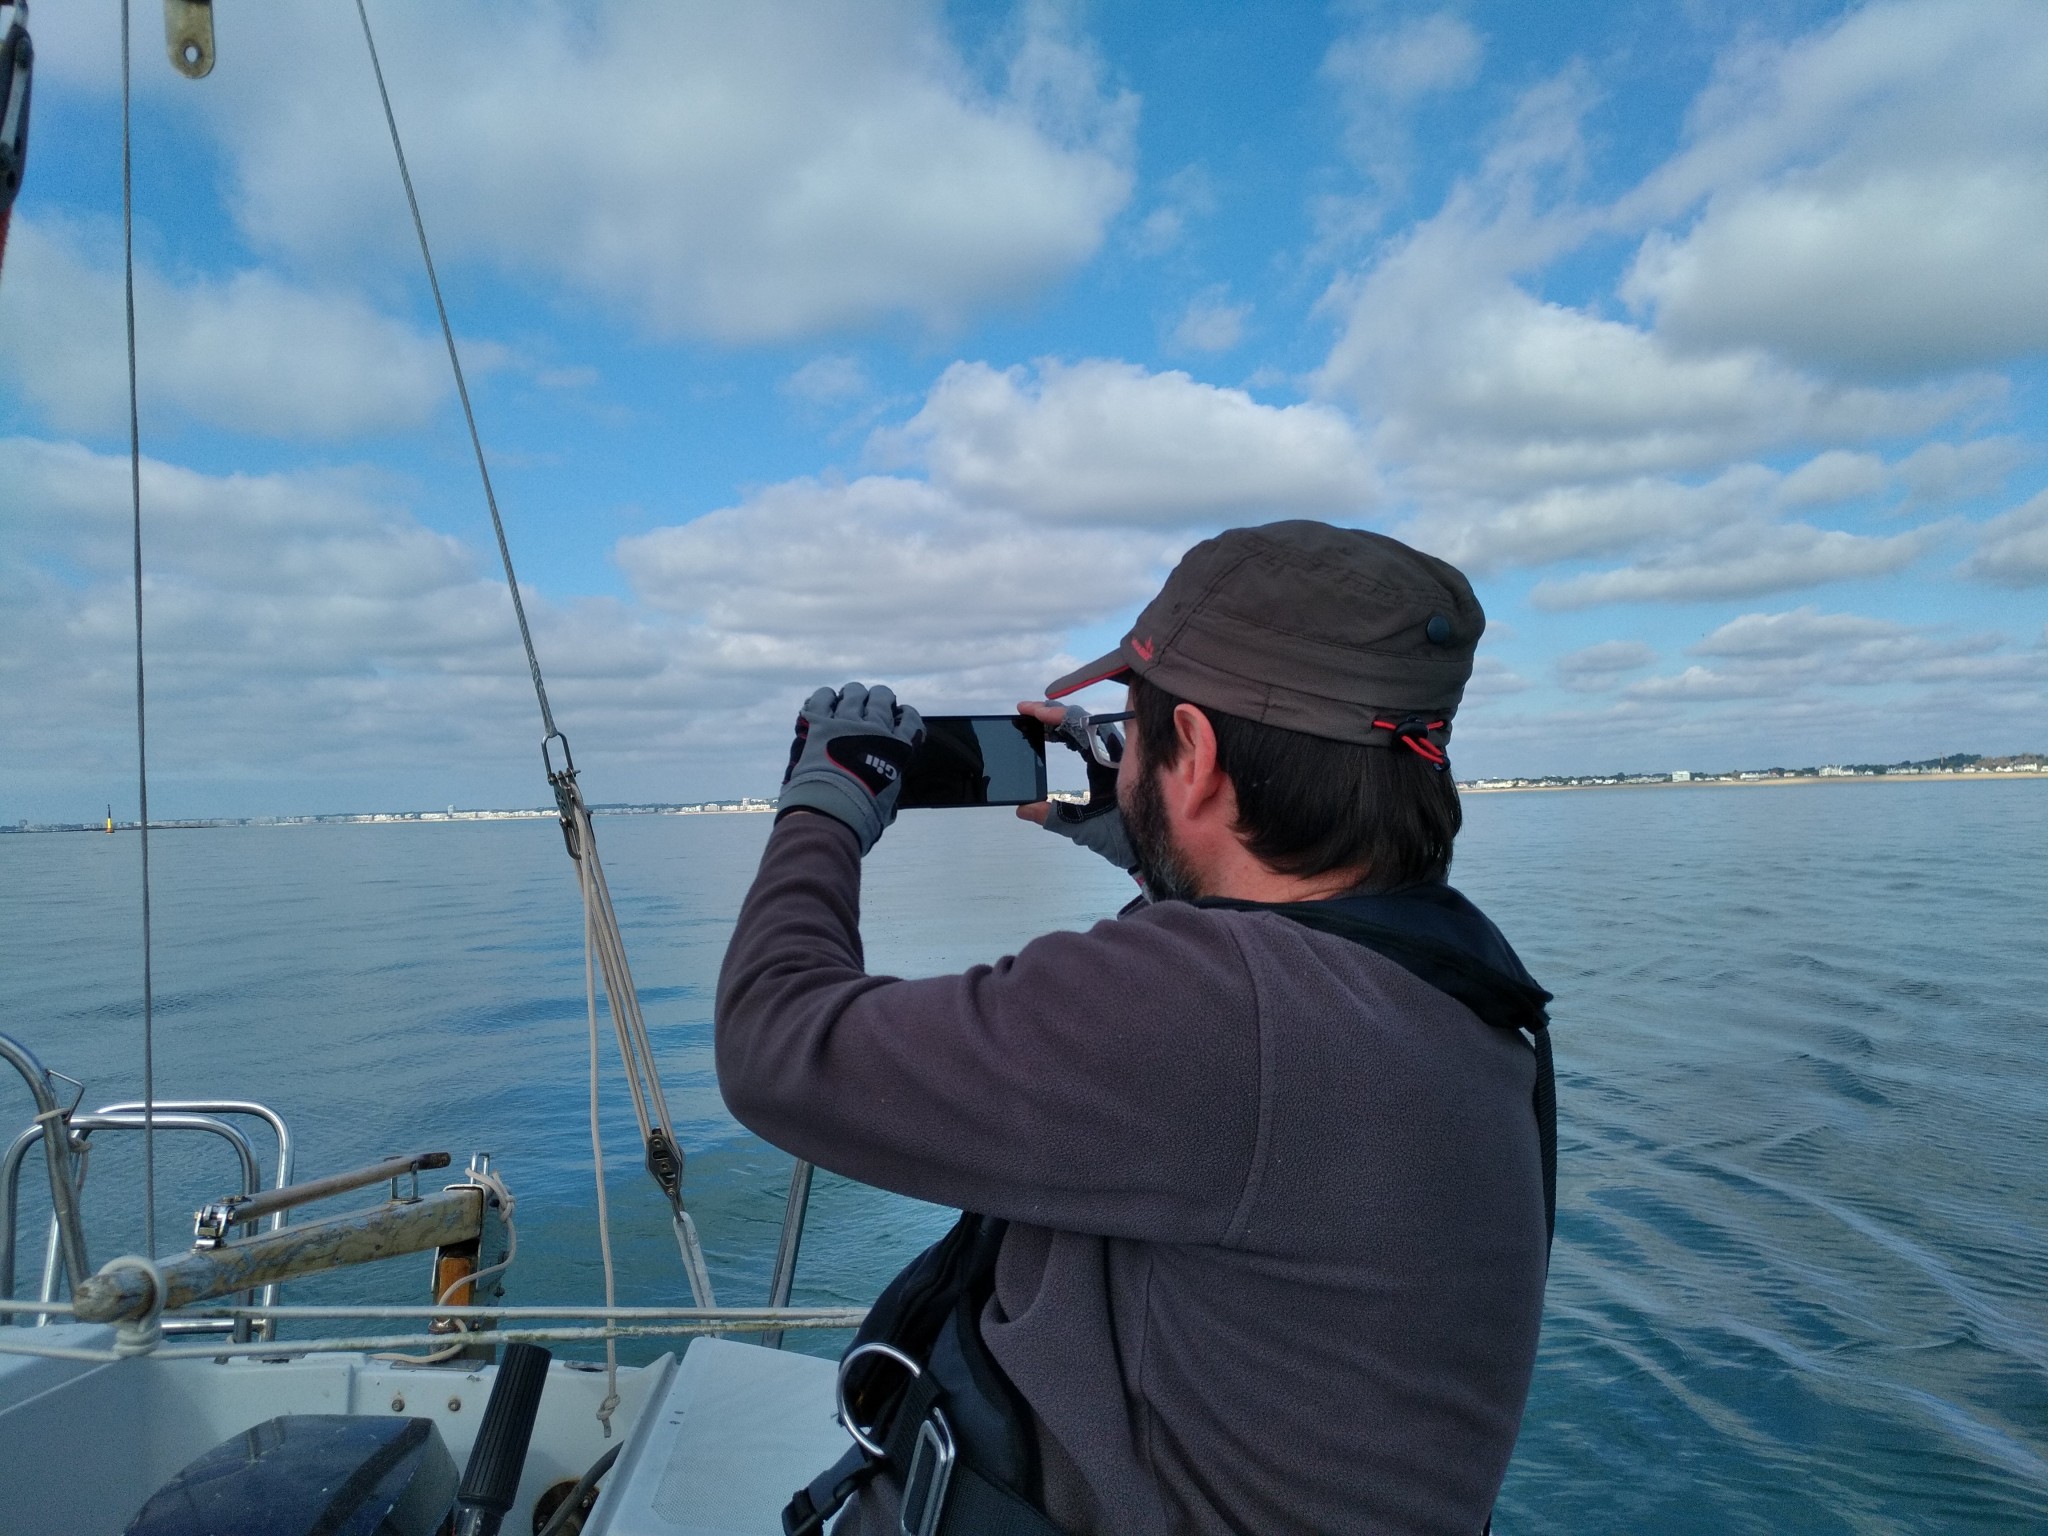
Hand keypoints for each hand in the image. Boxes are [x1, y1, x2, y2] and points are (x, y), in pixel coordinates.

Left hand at [777, 683, 924, 854]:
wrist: (832, 809)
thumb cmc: (862, 816)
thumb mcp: (887, 807)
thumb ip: (888, 799)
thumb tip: (887, 811)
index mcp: (897, 749)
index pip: (910, 721)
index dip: (906, 715)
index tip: (901, 714)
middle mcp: (875, 730)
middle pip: (881, 699)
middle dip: (880, 697)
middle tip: (874, 701)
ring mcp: (847, 724)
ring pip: (854, 694)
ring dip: (854, 694)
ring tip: (851, 697)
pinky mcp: (820, 724)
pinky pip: (823, 699)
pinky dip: (824, 696)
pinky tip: (826, 698)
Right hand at [1014, 700, 1137, 870]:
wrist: (1153, 850)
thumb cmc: (1128, 837)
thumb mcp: (1089, 828)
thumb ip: (1055, 817)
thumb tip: (1024, 808)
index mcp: (1113, 760)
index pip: (1082, 725)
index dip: (1056, 714)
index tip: (1034, 710)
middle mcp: (1116, 754)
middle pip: (1083, 721)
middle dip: (1054, 714)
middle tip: (1027, 712)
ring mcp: (1115, 759)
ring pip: (1087, 729)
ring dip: (1061, 724)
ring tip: (1036, 723)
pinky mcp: (1112, 767)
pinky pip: (1090, 742)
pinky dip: (1070, 737)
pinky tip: (1056, 739)